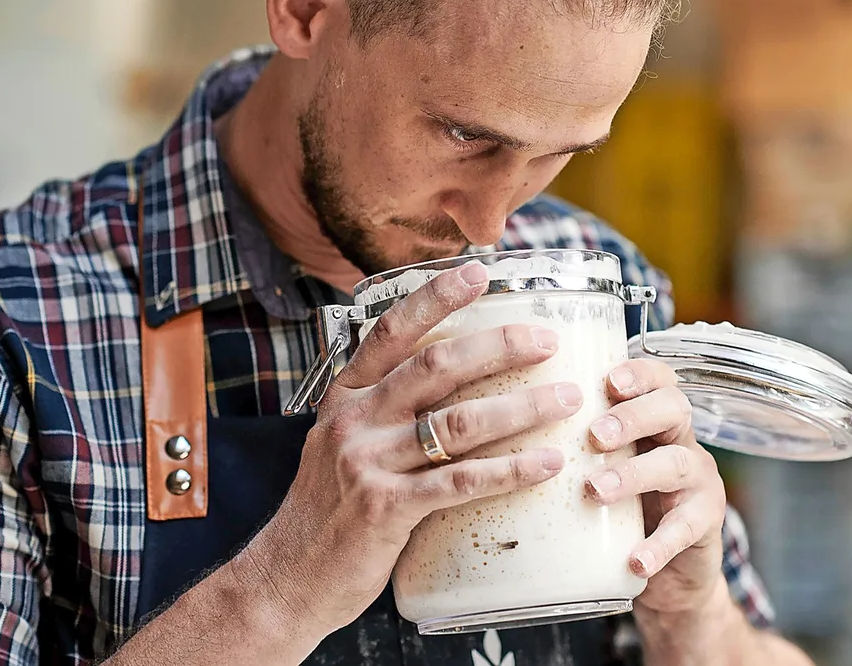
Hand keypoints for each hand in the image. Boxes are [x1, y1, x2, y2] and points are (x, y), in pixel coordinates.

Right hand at [241, 261, 582, 636]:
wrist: (284, 579)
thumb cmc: (327, 513)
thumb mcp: (341, 446)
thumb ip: (384, 414)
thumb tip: (451, 389)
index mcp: (345, 397)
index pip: (390, 331)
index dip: (435, 298)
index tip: (478, 271)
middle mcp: (354, 421)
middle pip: (437, 367)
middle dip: (499, 346)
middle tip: (548, 340)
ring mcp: (368, 463)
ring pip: (459, 422)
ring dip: (522, 406)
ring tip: (567, 398)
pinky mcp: (386, 509)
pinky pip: (462, 482)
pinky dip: (511, 470)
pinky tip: (547, 462)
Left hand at [583, 359, 727, 616]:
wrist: (670, 571)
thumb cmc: (624, 508)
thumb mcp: (602, 469)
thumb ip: (569, 448)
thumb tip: (497, 430)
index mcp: (656, 422)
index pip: (659, 380)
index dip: (639, 374)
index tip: (609, 381)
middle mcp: (682, 443)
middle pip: (673, 409)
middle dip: (633, 417)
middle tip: (595, 435)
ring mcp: (699, 482)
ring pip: (675, 464)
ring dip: (634, 474)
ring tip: (596, 490)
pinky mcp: (705, 525)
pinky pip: (685, 530)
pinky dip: (659, 545)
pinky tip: (636, 560)